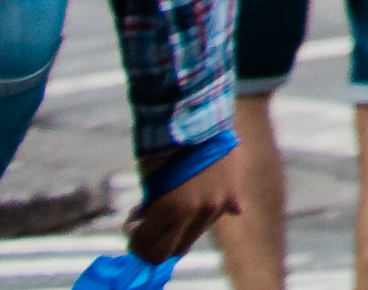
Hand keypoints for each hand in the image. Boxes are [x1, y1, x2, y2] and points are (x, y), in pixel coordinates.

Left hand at [125, 154, 243, 263]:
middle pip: (174, 249)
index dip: (137, 245)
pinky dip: (205, 214)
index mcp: (171, 210)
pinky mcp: (233, 193)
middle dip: (158, 243)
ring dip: (182, 229)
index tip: (133, 234)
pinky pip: (219, 214)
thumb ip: (151, 210)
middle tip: (149, 229)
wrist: (196, 116)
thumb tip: (146, 223)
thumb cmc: (163, 148)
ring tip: (174, 208)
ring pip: (195, 234)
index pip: (151, 250)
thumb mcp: (151, 184)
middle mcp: (198, 212)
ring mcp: (218, 204)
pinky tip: (197, 200)